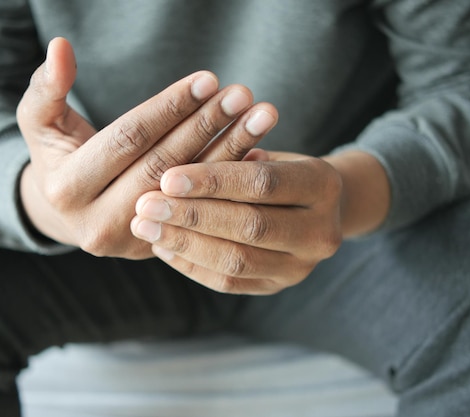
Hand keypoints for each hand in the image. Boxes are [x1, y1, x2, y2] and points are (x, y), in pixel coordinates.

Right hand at [17, 38, 277, 258]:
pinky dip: (230, 183)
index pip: (127, 140)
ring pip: (189, 192)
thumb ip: (47, 88)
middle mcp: (99, 224)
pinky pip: (201, 211)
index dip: (168, 107)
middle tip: (243, 94)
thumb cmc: (57, 158)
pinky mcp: (160, 248)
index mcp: (68, 190)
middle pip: (164, 167)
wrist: (68, 214)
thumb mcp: (40, 123)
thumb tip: (59, 46)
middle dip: (206, 127)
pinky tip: (258, 153)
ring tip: (261, 117)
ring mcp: (133, 241)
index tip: (208, 78)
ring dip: (230, 152)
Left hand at [131, 150, 343, 293]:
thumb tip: (170, 177)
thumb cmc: (279, 170)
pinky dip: (190, 263)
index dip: (213, 181)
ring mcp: (301, 267)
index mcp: (324, 185)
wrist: (314, 208)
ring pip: (236, 260)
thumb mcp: (266, 154)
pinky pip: (227, 282)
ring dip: (184, 242)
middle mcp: (321, 232)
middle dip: (191, 215)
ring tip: (146, 225)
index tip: (167, 177)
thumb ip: (231, 160)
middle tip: (145, 204)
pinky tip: (162, 245)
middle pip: (250, 226)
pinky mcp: (277, 286)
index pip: (263, 184)